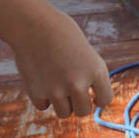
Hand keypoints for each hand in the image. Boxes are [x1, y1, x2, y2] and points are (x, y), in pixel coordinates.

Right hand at [9, 4, 114, 118]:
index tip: (92, 95)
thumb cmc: (62, 34)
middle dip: (77, 102)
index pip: (105, 100)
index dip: (98, 98)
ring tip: (55, 80)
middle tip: (69, 86)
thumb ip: (89, 77)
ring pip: (64, 113)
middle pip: (83, 111)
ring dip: (60, 101)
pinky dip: (42, 96)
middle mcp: (78, 84)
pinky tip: (40, 77)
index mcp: (96, 70)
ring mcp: (56, 90)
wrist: (34, 24)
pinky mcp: (37, 93)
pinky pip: (43, 106)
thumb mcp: (86, 53)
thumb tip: (88, 101)